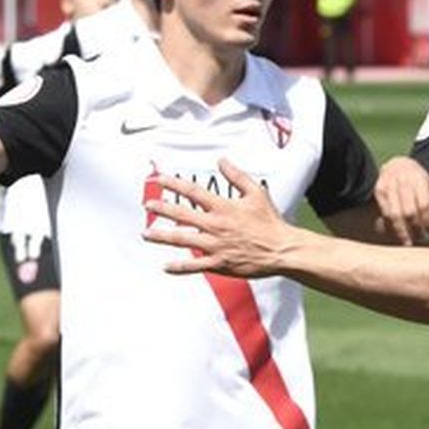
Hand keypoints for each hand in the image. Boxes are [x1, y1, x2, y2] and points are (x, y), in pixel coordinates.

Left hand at [141, 158, 295, 276]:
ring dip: (162, 236)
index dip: (173, 183)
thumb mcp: (257, 193)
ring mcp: (215, 245)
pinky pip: (194, 266)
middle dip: (161, 209)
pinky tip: (166, 266)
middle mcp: (215, 225)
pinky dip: (179, 267)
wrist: (282, 249)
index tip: (158, 179)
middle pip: (181, 214)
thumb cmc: (270, 222)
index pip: (192, 191)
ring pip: (182, 240)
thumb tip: (222, 161)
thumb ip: (237, 176)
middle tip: (148, 205)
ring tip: (147, 234)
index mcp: (223, 207)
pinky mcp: (219, 263)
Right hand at [374, 155, 428, 243]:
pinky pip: (385, 213)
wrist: (400, 164)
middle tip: (420, 238)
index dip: (428, 221)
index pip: (425, 205)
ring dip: (402, 231)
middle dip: (415, 228)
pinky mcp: (378, 190)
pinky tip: (398, 233)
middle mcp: (403, 179)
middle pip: (409, 212)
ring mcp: (389, 184)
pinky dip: (391, 226)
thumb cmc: (419, 182)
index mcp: (420, 178)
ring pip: (395, 214)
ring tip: (408, 241)